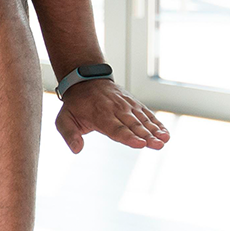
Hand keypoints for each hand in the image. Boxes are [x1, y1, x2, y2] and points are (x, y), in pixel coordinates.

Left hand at [54, 79, 168, 153]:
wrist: (86, 81)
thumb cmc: (75, 104)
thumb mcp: (64, 119)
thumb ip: (69, 134)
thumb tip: (76, 149)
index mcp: (99, 115)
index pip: (115, 128)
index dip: (127, 136)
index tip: (139, 143)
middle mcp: (116, 109)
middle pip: (133, 126)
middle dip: (146, 136)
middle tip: (157, 145)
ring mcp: (127, 106)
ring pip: (142, 120)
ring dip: (154, 131)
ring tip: (165, 140)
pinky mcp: (134, 105)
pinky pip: (147, 115)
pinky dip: (157, 124)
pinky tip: (166, 133)